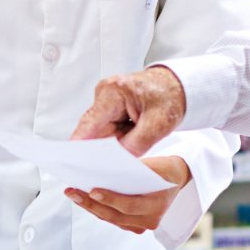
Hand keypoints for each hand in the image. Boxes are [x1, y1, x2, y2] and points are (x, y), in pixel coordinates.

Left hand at [64, 156, 190, 233]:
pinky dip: (98, 209)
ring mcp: (141, 225)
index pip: (129, 205)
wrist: (176, 179)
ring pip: (111, 218)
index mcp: (156, 205)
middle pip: (115, 215)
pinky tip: (84, 199)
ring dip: (90, 206)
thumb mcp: (155, 165)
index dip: (110, 199)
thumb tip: (106, 170)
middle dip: (91, 203)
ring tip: (73, 194)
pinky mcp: (134, 224)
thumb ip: (134, 170)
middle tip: (72, 191)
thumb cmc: (164, 170)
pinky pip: (113, 219)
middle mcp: (149, 219)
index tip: (92, 190)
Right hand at [71, 66, 186, 154]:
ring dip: (114, 143)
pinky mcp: (111, 108)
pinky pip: (109, 130)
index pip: (90, 122)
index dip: (79, 143)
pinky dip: (118, 138)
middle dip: (102, 148)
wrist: (177, 85)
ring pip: (102, 132)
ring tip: (132, 145)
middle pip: (94, 130)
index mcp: (113, 92)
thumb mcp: (158, 124)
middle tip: (111, 164)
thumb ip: (136, 144)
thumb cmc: (169, 96)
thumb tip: (117, 161)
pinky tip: (131, 140)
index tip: (72, 160)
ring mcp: (106, 100)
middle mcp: (105, 94)